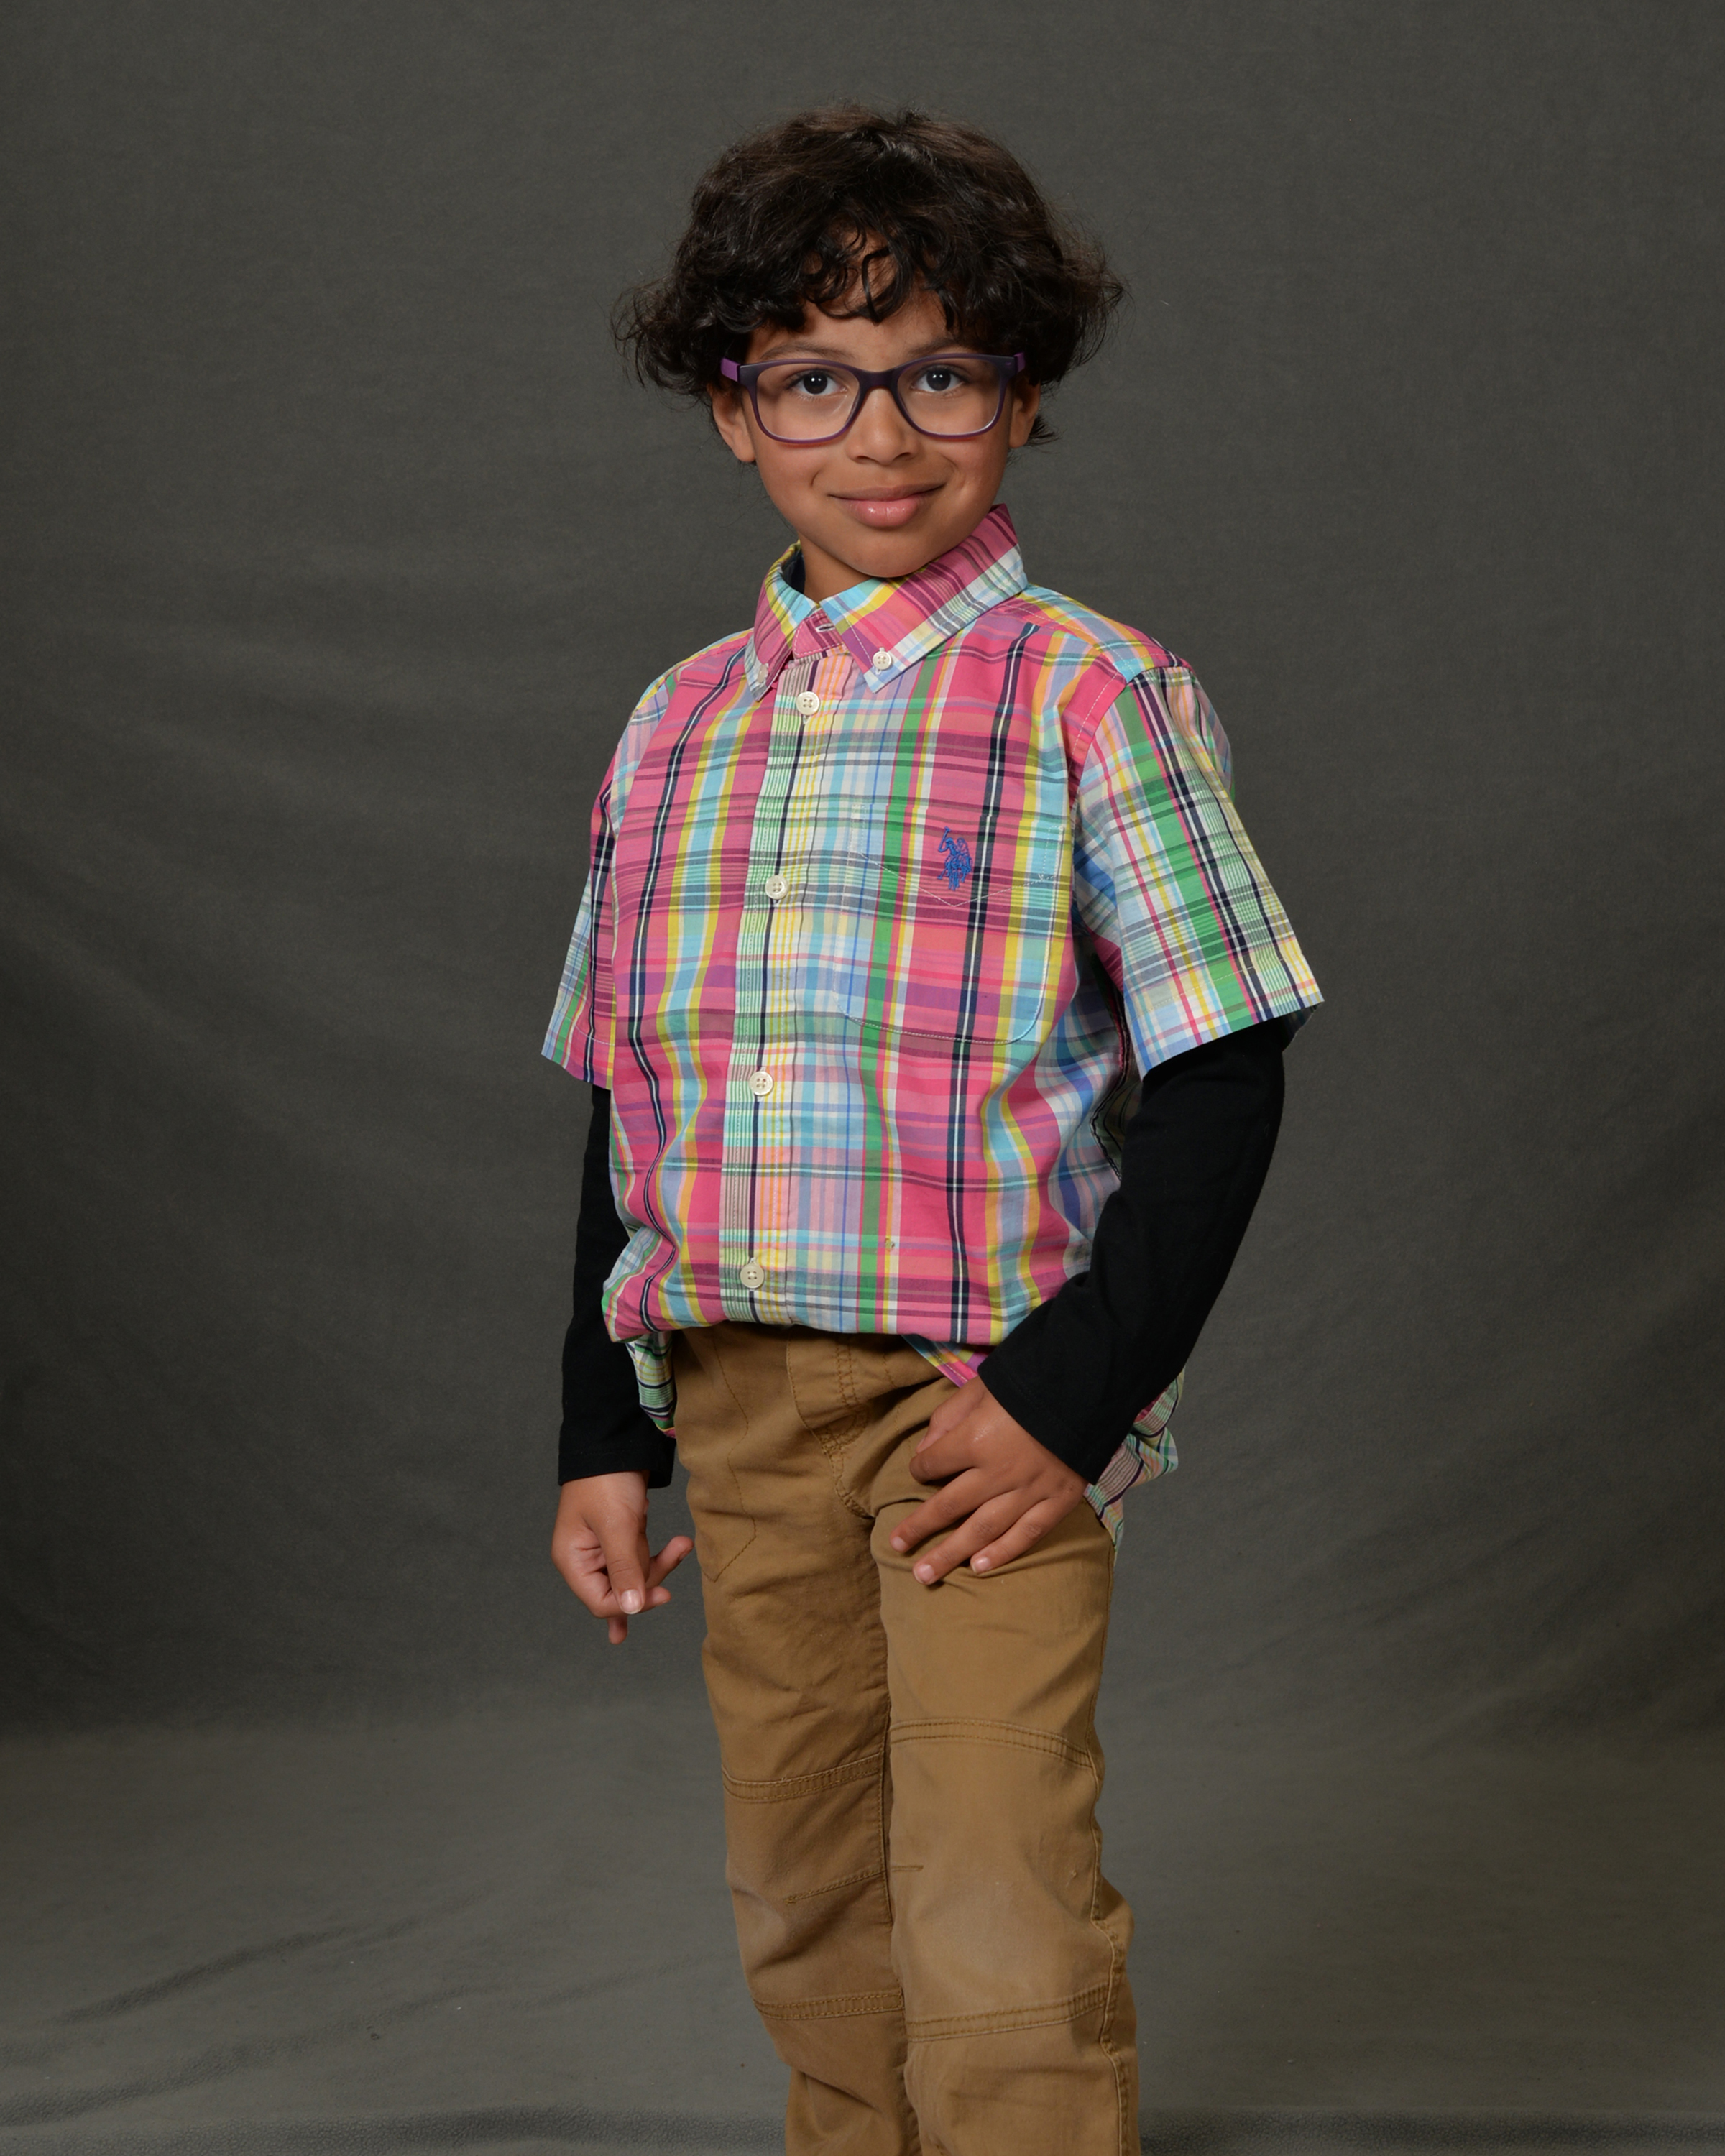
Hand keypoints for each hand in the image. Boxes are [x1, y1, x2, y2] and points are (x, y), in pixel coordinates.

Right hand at [552, 1472, 693, 1643]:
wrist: (618, 1443)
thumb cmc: (606, 1479)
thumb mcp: (617, 1525)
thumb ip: (623, 1569)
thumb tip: (630, 1608)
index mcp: (572, 1560)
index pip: (600, 1602)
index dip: (631, 1603)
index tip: (662, 1593)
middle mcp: (584, 1559)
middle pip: (620, 1592)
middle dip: (649, 1578)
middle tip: (674, 1556)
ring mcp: (603, 1549)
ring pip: (634, 1576)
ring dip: (659, 1563)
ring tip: (682, 1543)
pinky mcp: (620, 1539)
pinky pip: (639, 1560)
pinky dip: (658, 1558)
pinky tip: (676, 1555)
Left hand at [889, 1378, 1085, 1584]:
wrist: (1088, 1385)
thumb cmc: (1028, 1382)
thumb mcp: (979, 1387)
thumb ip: (948, 1417)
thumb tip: (925, 1450)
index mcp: (975, 1439)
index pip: (933, 1463)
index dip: (919, 1468)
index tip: (917, 1471)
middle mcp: (997, 1472)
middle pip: (949, 1505)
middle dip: (919, 1527)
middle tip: (896, 1546)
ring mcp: (1029, 1490)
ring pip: (982, 1530)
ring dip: (951, 1553)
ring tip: (925, 1574)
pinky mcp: (1058, 1500)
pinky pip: (1027, 1533)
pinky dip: (1003, 1552)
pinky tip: (979, 1568)